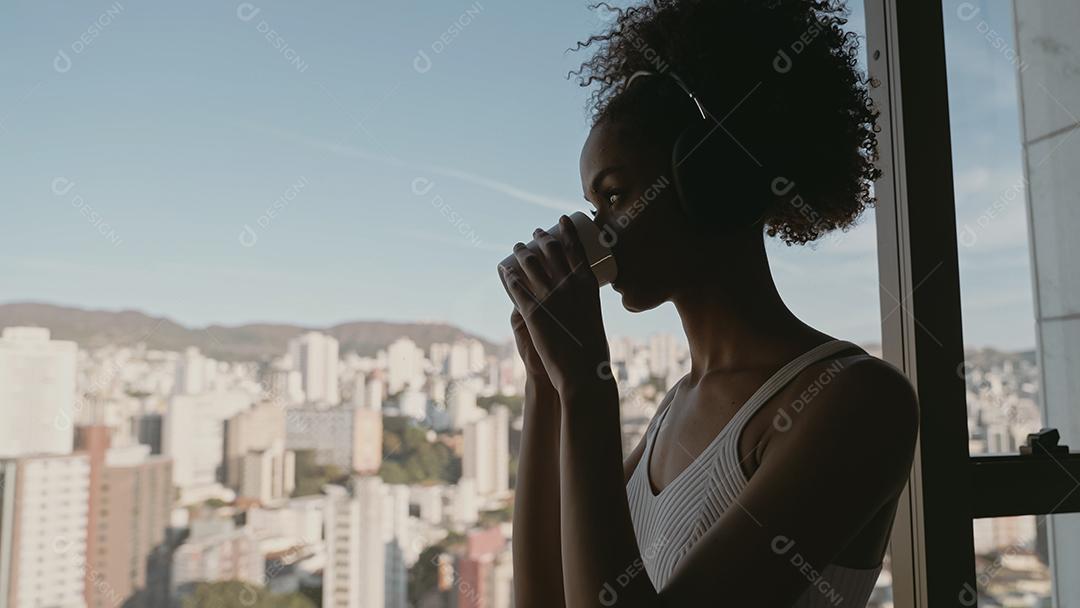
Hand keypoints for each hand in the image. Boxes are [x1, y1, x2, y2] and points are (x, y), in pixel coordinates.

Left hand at [503, 215, 612, 397]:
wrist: (583, 372)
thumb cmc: (593, 351)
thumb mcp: (594, 318)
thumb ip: (584, 307)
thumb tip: (578, 303)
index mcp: (588, 284)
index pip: (576, 247)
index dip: (567, 230)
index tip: (561, 220)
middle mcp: (568, 284)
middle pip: (551, 250)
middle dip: (541, 238)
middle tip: (536, 234)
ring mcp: (549, 297)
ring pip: (530, 264)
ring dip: (522, 251)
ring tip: (518, 247)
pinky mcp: (532, 312)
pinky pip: (516, 287)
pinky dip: (509, 276)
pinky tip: (504, 271)